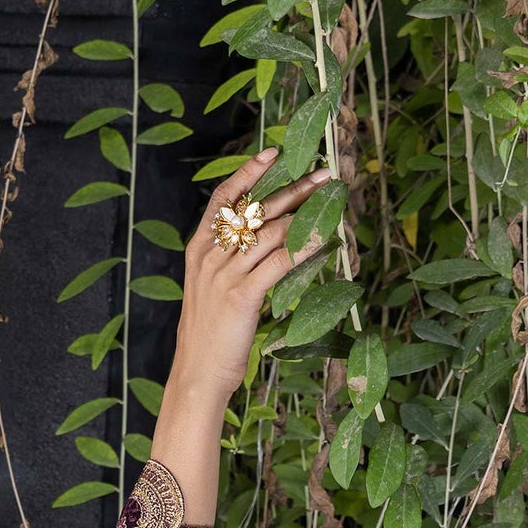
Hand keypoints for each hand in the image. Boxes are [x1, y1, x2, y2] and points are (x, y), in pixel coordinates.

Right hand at [168, 146, 334, 405]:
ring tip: (331, 204)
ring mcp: (225, 275)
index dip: (247, 173)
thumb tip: (266, 241)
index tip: (272, 153)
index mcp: (199, 250)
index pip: (222, 199)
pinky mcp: (242, 296)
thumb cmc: (208, 336)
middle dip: (293, 189)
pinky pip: (280, 261)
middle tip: (323, 175)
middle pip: (255, 210)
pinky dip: (304, 246)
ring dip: (305, 214)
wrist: (196, 374)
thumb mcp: (210, 290)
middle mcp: (210, 256)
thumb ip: (229, 263)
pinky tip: (324, 238)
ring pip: (271, 232)